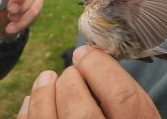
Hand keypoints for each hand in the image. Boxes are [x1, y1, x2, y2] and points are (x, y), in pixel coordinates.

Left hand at [17, 46, 160, 118]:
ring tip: (46, 78)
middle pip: (83, 113)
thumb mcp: (137, 115)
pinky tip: (32, 101)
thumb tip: (87, 57)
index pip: (121, 97)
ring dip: (44, 95)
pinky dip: (29, 115)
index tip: (84, 53)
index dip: (99, 67)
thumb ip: (121, 92)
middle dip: (71, 81)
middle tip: (70, 73)